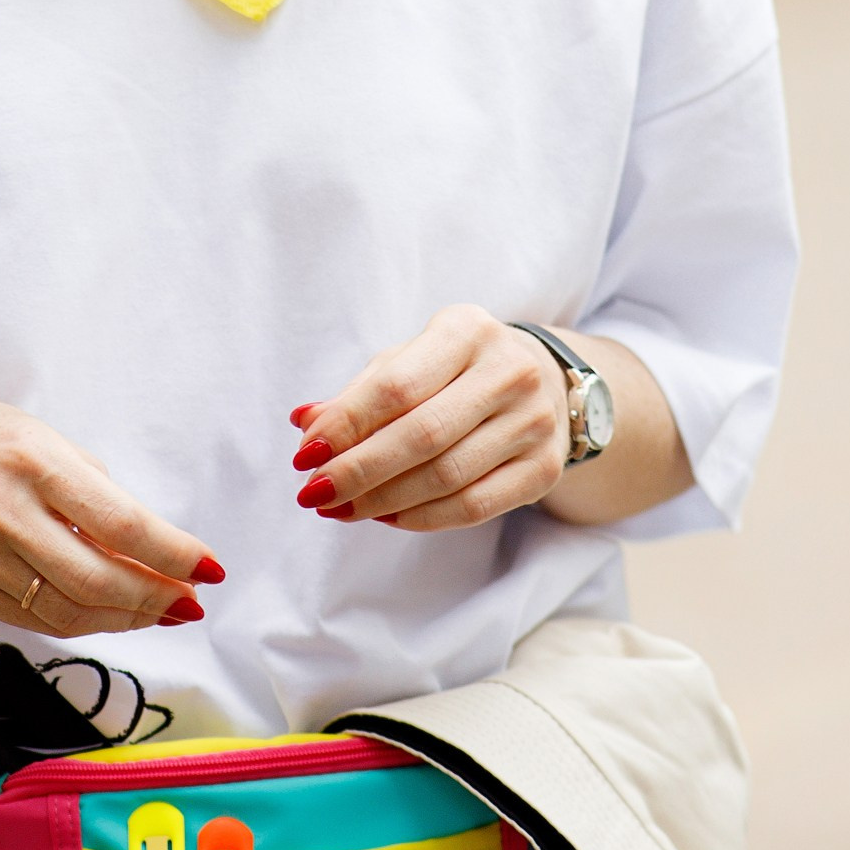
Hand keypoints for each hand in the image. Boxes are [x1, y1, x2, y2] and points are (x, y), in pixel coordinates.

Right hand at [0, 391, 219, 638]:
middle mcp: (4, 513)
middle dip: (156, 598)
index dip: (173, 553)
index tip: (208, 566)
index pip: (120, 523)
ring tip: (160, 610)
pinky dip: (85, 621)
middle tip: (190, 600)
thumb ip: (98, 494)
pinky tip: (112, 612)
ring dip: (127, 618)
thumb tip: (154, 548)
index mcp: (35, 463)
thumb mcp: (47, 442)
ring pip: (70, 611)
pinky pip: (39, 620)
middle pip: (97, 579)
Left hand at [291, 306, 567, 533]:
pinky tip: (386, 517)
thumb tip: (306, 424)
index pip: (397, 386)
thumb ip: (359, 393)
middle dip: (359, 471)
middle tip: (314, 493)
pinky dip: (422, 518)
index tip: (304, 456)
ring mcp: (534, 421)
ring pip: (446, 477)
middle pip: (422, 435)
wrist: (545, 384)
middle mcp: (510, 370)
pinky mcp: (544, 469)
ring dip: (383, 500)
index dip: (346, 425)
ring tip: (342, 508)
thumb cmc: (455, 371)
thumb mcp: (409, 363)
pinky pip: (474, 506)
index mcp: (467, 330)